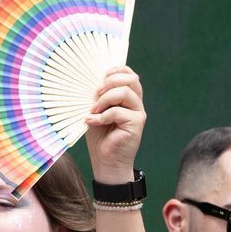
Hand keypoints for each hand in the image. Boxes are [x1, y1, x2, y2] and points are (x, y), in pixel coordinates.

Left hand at [84, 67, 144, 182]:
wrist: (106, 161)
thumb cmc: (100, 137)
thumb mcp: (96, 112)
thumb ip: (99, 97)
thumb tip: (93, 83)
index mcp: (128, 97)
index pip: (129, 74)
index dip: (117, 69)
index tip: (101, 76)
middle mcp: (136, 103)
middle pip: (131, 79)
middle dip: (111, 81)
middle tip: (96, 93)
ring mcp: (138, 113)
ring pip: (125, 92)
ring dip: (105, 98)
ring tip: (93, 109)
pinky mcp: (137, 123)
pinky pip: (119, 111)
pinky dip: (102, 116)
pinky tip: (92, 122)